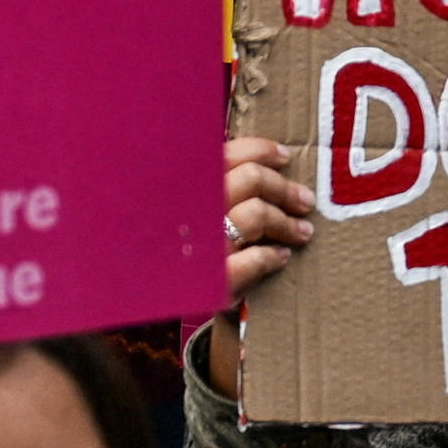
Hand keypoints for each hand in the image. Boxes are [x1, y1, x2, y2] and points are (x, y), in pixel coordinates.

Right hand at [195, 135, 316, 405]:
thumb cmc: (169, 250)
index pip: (226, 155)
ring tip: (302, 232)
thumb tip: (261, 165)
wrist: (142, 296)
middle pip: (250, 179)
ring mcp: (199, 244)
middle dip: (283, 189)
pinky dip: (271, 257)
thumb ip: (210, 188)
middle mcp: (189, 210)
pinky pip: (252, 260)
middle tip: (305, 200)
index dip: (259, 150)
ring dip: (286, 223)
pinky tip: (280, 258)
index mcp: (181, 189)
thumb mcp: (181, 212)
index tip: (284, 156)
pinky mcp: (208, 280)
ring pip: (256, 215)